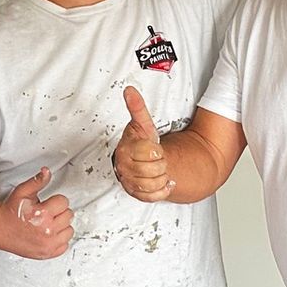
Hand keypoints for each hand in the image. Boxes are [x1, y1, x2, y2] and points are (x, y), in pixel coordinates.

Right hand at [0, 166, 72, 258]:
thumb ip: (37, 182)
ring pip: (69, 230)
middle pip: (68, 215)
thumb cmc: (9, 212)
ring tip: (48, 223)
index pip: (64, 202)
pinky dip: (59, 240)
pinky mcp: (47, 253)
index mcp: (41, 214)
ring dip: (61, 226)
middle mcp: (46, 231)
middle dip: (58, 212)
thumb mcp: (22, 192)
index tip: (46, 204)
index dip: (55, 201)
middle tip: (46, 213)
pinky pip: (65, 245)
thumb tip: (46, 172)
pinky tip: (49, 234)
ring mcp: (48, 244)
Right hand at [115, 86, 175, 201]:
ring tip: (158, 169)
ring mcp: (128, 180)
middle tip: (157, 159)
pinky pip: (153, 196)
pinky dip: (163, 190)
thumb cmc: (142, 142)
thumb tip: (130, 90)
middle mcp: (124, 166)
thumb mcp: (142, 124)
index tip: (154, 148)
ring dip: (161, 177)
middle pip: (153, 170)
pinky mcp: (135, 193)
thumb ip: (137, 107)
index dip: (156, 150)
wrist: (141, 159)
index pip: (149, 152)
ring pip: (153, 184)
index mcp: (125, 148)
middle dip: (160, 164)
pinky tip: (163, 181)